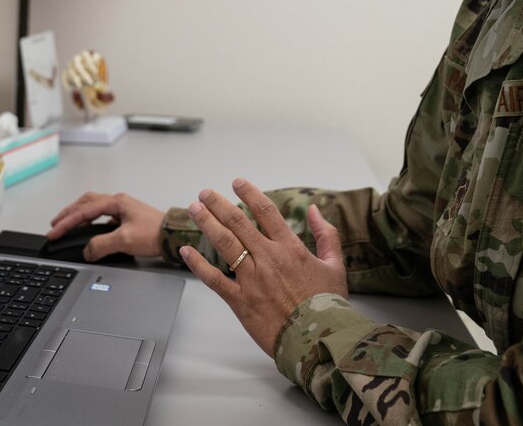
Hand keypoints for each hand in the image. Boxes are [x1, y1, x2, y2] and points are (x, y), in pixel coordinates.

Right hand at [47, 192, 164, 260]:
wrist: (174, 235)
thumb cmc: (155, 233)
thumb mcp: (124, 240)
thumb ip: (101, 245)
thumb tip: (87, 251)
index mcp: (116, 203)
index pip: (83, 211)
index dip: (66, 222)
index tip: (54, 231)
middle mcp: (118, 202)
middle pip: (85, 203)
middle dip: (68, 214)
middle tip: (55, 224)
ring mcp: (122, 209)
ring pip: (93, 208)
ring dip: (78, 215)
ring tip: (67, 225)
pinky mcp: (126, 217)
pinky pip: (102, 216)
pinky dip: (90, 221)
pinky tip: (89, 230)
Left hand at [180, 178, 346, 355]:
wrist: (318, 340)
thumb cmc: (328, 305)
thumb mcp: (336, 266)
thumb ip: (327, 235)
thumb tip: (314, 210)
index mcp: (290, 248)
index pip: (266, 212)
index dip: (249, 194)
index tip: (237, 182)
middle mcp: (268, 258)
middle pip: (238, 223)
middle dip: (218, 204)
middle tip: (205, 193)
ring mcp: (252, 279)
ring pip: (224, 244)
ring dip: (207, 223)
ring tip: (194, 209)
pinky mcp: (240, 301)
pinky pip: (214, 279)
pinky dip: (198, 264)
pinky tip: (186, 250)